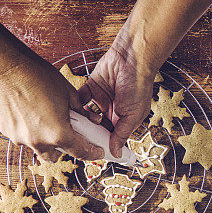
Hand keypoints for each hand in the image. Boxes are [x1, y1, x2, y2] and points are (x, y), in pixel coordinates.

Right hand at [0, 56, 103, 161]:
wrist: (7, 68)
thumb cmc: (39, 77)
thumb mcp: (69, 93)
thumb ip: (82, 112)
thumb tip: (92, 120)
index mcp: (58, 134)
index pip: (80, 152)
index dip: (92, 153)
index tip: (97, 151)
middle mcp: (38, 141)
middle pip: (56, 156)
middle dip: (64, 148)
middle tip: (69, 134)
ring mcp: (20, 138)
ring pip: (38, 148)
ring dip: (46, 141)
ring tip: (47, 120)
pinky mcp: (8, 132)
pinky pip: (24, 137)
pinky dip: (30, 131)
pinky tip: (31, 114)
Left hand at [77, 43, 154, 157]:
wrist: (131, 59)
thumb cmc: (138, 86)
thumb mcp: (132, 115)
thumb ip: (122, 134)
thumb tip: (116, 153)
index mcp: (124, 119)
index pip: (111, 136)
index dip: (103, 143)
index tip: (93, 151)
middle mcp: (113, 111)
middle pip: (97, 127)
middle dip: (90, 133)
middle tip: (80, 140)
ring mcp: (102, 99)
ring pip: (88, 114)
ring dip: (82, 119)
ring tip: (76, 125)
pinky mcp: (92, 87)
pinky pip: (80, 98)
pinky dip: (76, 104)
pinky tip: (73, 109)